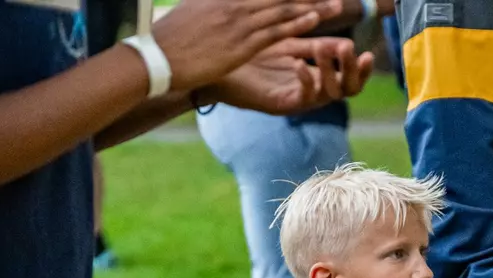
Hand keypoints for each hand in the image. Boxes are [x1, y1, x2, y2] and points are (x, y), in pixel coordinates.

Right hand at [151, 0, 344, 94]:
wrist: (158, 57)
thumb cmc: (171, 38)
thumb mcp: (194, 10)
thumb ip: (215, 4)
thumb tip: (221, 4)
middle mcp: (234, 3)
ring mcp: (239, 22)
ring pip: (282, 9)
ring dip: (311, 5)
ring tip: (334, 2)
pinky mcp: (241, 45)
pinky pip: (275, 31)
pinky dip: (296, 23)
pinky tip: (314, 18)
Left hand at [210, 37, 371, 115]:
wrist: (219, 64)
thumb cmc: (252, 52)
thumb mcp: (290, 44)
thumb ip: (315, 43)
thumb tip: (346, 38)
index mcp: (318, 76)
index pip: (351, 79)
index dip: (361, 69)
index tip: (367, 53)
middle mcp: (312, 92)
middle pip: (348, 91)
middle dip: (352, 71)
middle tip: (349, 50)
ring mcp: (298, 100)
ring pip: (328, 95)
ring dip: (330, 71)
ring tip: (323, 49)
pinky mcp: (281, 105)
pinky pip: (301, 98)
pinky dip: (304, 80)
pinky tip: (298, 63)